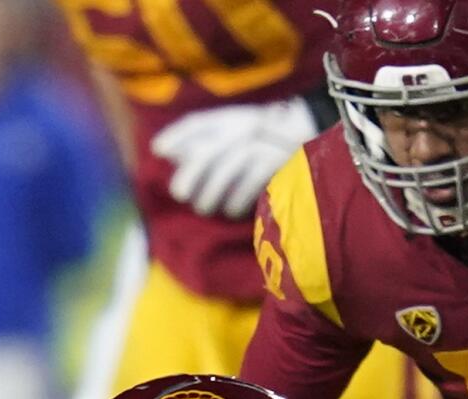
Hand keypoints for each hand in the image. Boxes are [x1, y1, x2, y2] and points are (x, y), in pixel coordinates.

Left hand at [149, 98, 316, 218]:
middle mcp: (245, 127)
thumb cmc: (262, 144)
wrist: (308, 142)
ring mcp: (261, 145)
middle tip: (180, 195)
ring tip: (206, 208)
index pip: (199, 122)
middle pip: (210, 151)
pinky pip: (248, 185)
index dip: (177, 134)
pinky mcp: (275, 163)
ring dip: (211, 194)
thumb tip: (162, 148)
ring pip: (226, 170)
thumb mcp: (232, 136)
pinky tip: (231, 210)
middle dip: (192, 174)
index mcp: (232, 118)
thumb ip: (198, 141)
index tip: (158, 150)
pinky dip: (236, 201)